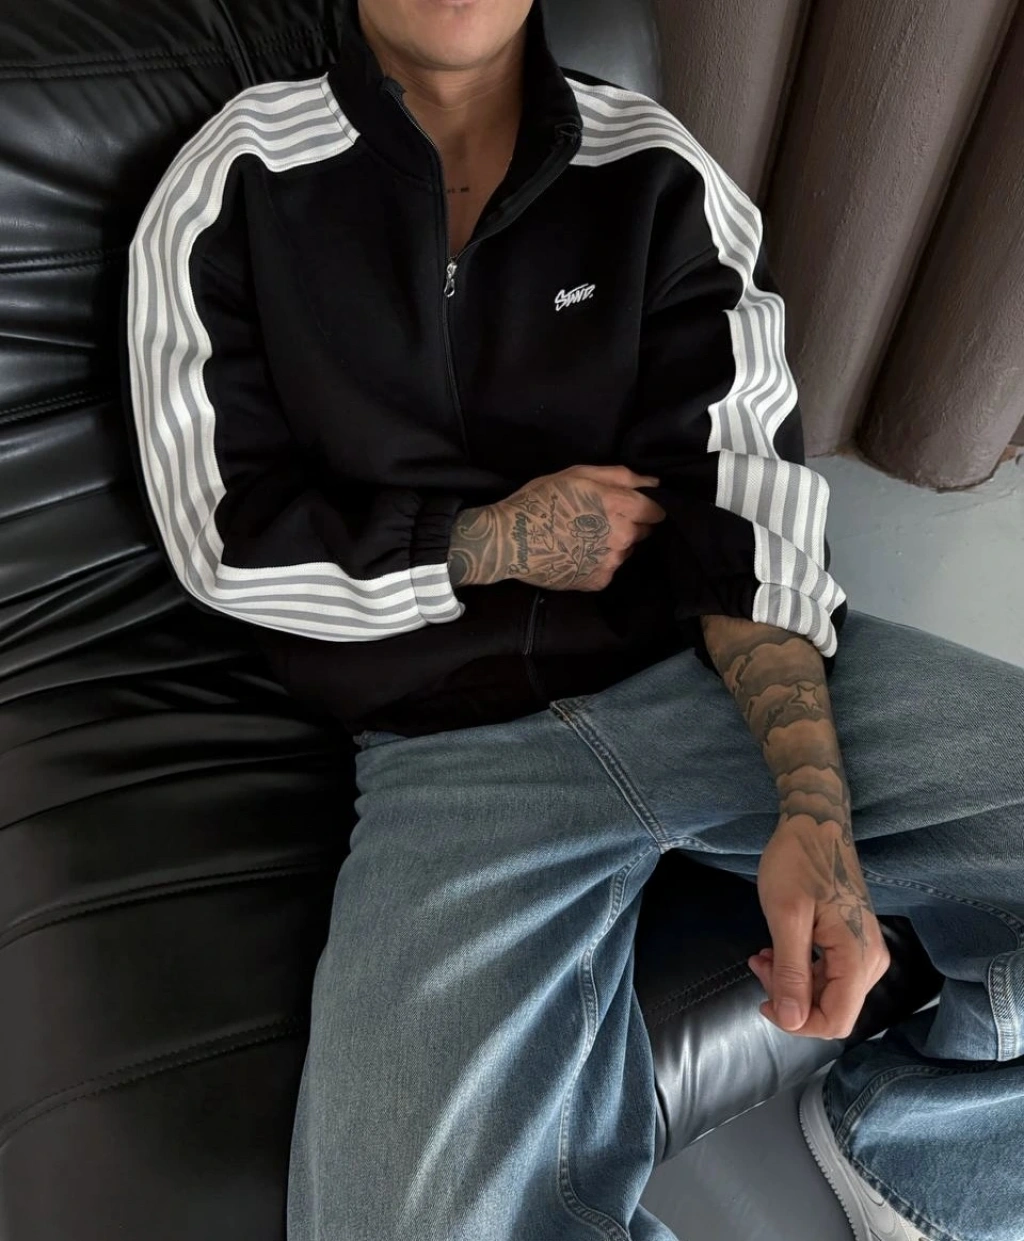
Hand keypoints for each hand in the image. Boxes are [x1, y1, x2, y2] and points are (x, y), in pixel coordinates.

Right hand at [447, 465, 666, 589]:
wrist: (509, 540)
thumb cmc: (541, 500)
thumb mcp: (578, 474)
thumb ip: (621, 477)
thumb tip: (654, 483)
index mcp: (619, 506)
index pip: (655, 510)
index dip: (644, 506)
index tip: (627, 505)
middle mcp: (622, 537)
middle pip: (642, 531)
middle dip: (628, 524)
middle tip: (595, 519)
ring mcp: (611, 562)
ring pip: (626, 551)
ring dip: (613, 544)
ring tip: (582, 537)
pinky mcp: (598, 581)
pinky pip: (608, 569)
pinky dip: (597, 562)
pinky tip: (575, 553)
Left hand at [747, 816, 890, 1038]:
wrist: (815, 823)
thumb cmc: (798, 862)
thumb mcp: (786, 917)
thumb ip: (791, 971)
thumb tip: (791, 1020)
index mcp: (860, 958)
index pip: (835, 1021)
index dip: (796, 1022)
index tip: (762, 999)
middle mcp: (872, 961)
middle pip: (831, 1009)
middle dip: (790, 997)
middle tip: (759, 963)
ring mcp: (866, 951)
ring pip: (828, 993)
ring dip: (791, 982)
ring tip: (763, 954)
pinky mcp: (855, 941)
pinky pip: (830, 973)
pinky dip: (800, 969)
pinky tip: (777, 951)